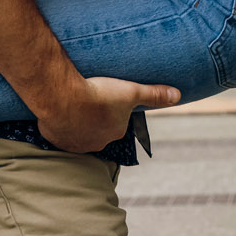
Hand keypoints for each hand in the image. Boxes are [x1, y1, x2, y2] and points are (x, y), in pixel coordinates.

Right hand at [37, 76, 179, 152]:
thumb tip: (178, 95)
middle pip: (98, 128)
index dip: (112, 108)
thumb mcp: (131, 91)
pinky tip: (59, 111)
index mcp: (115, 132)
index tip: (104, 95)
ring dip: (77, 122)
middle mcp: (97, 143)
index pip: (117, 121)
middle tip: (88, 98)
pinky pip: (60, 134)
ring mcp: (76, 144)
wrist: (62, 97)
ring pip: (79, 133)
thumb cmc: (98, 93)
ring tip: (73, 103)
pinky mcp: (58, 140)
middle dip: (94, 116)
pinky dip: (60, 125)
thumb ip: (154, 94)